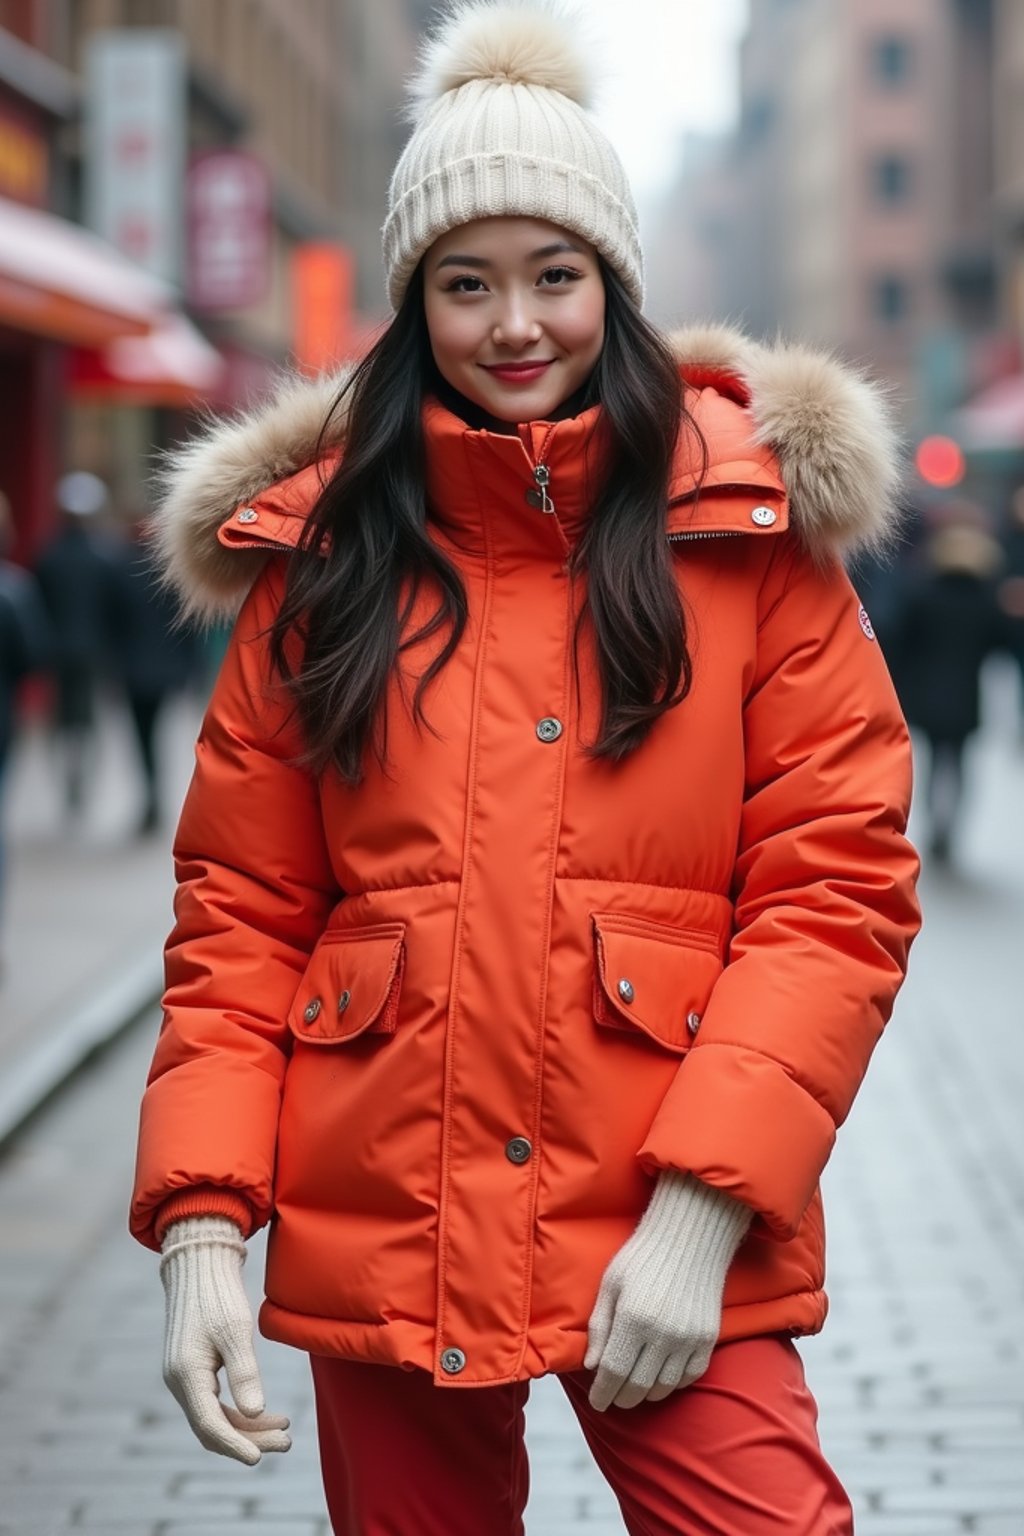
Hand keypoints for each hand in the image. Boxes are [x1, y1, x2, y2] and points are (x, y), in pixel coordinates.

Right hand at [160, 1215, 290, 1463]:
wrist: (200, 1263)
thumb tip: (253, 1412)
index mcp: (185, 1374)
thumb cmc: (218, 1293)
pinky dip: (241, 1409)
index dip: (235, 1444)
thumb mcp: (235, 1330)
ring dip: (248, 1426)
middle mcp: (180, 1381)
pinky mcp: (194, 1368)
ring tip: (285, 1428)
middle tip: (287, 1442)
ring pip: (216, 1415)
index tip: (261, 1458)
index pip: (209, 1424)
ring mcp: (185, 1376)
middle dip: (250, 1438)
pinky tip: (266, 1411)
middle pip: (214, 1425)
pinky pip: (216, 1401)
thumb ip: (244, 1372)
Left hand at [585, 1171, 750, 1411]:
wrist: (688, 1239)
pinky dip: (673, 1384)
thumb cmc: (641, 1258)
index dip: (603, 1392)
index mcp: (633, 1318)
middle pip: (638, 1386)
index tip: (598, 1401)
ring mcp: (688, 1338)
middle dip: (622, 1397)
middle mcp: (662, 1333)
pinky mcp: (707, 1338)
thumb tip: (592, 1366)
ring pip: (664, 1386)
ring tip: (635, 1390)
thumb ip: (600, 1326)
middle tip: (614, 1398)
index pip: (614, 1372)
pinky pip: (689, 1376)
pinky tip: (661, 1378)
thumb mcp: (610, 1285)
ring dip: (646, 1393)